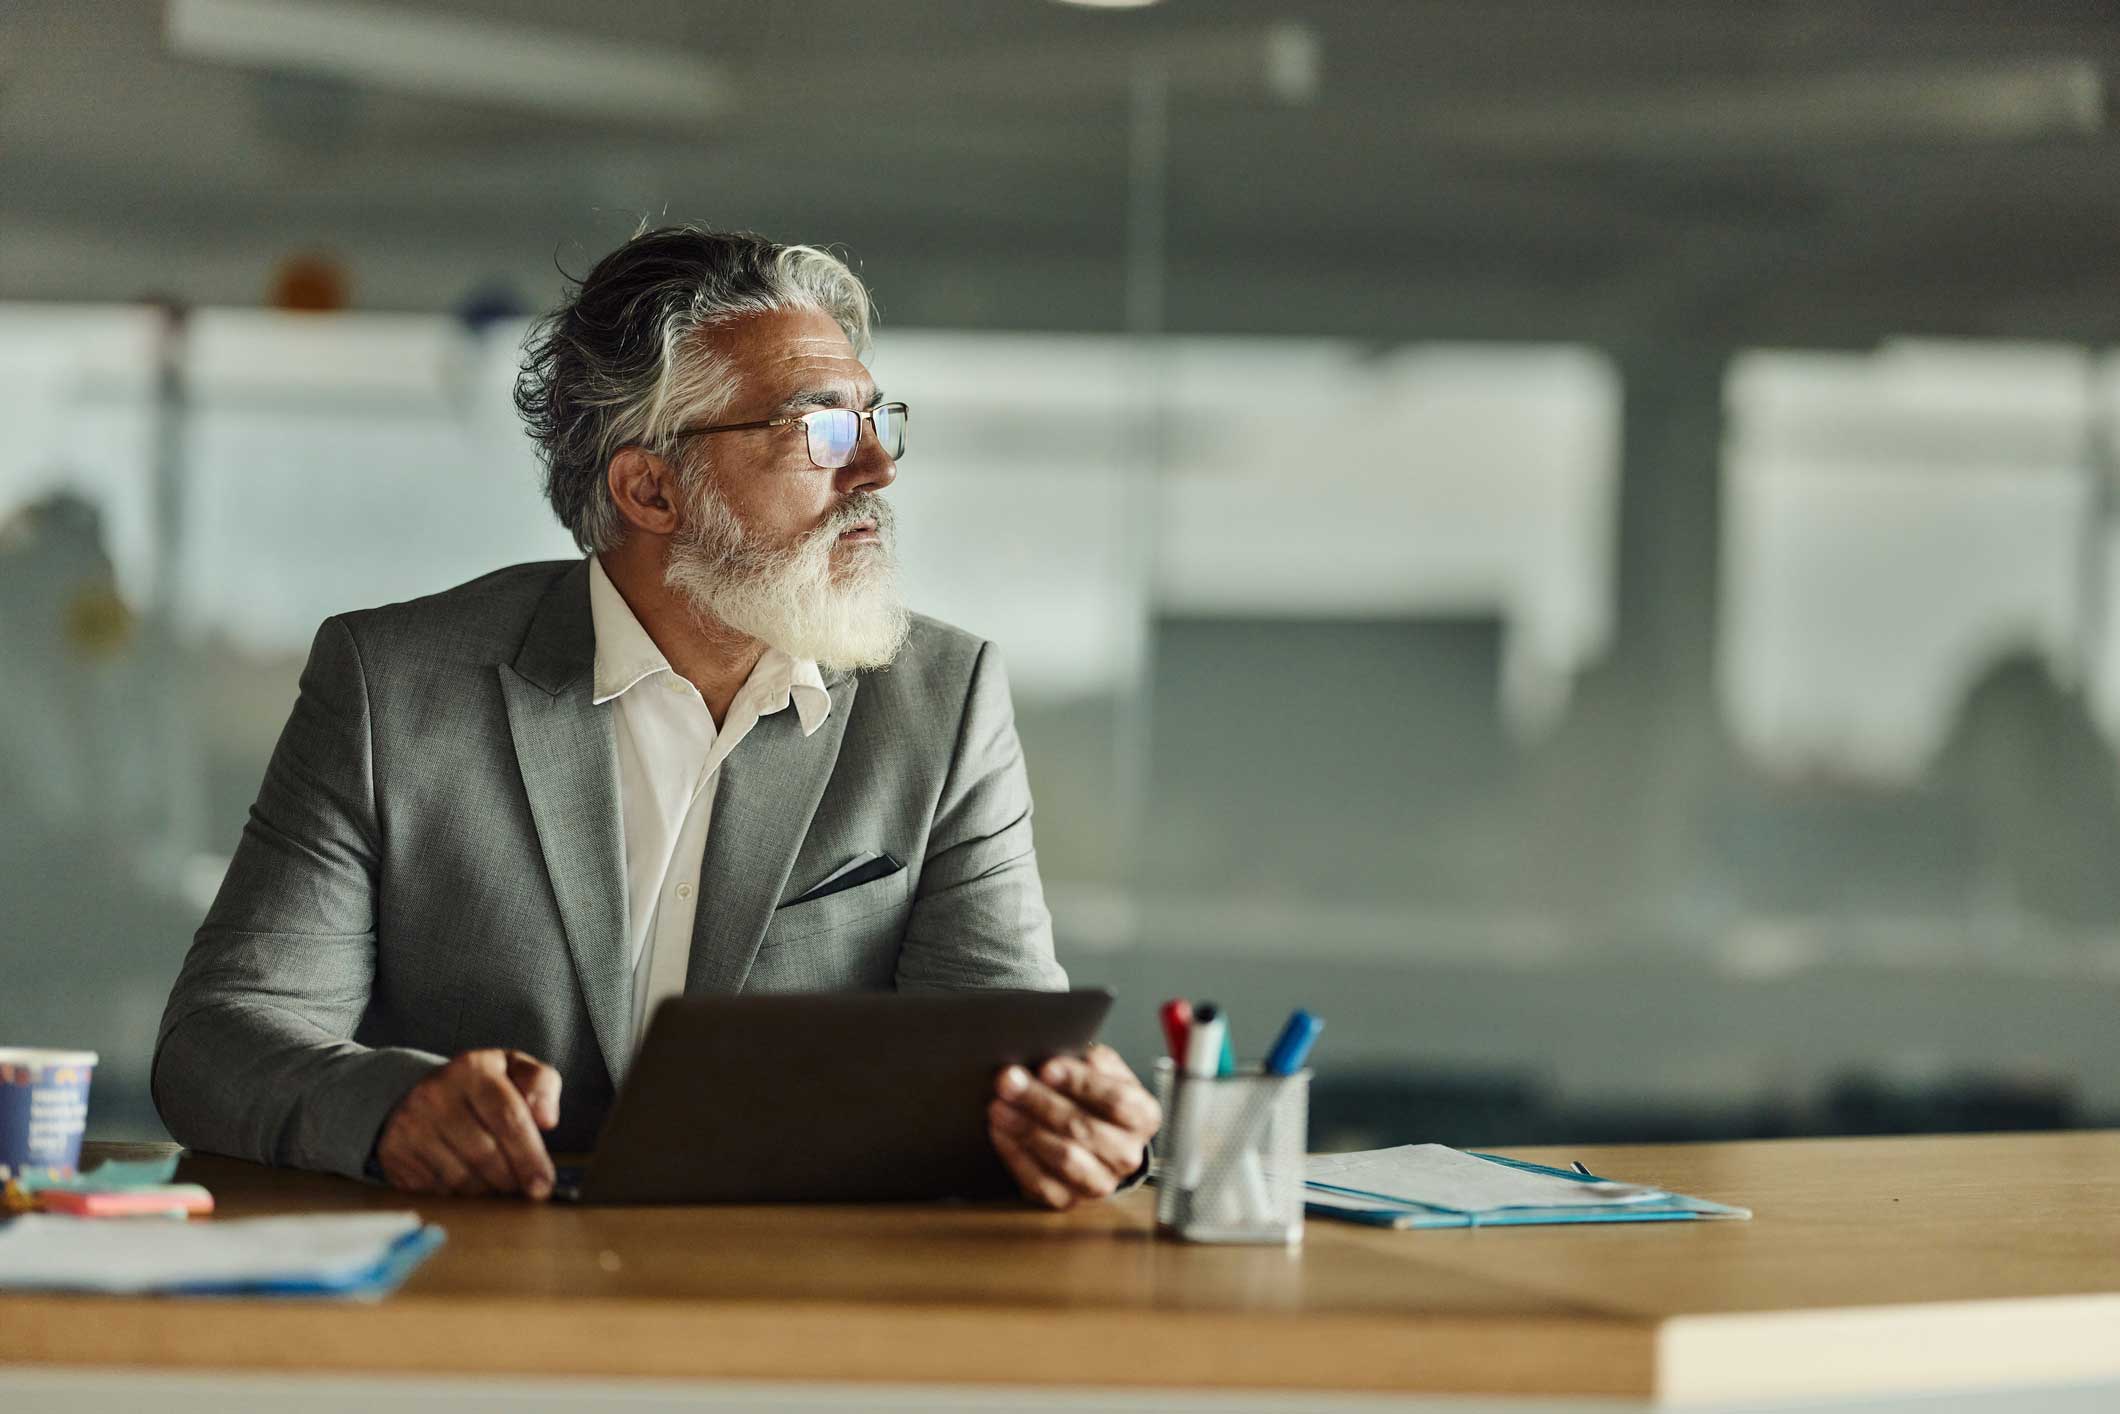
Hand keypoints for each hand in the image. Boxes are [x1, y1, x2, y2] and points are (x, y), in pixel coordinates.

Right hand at [375, 1049, 560, 1198]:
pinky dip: (460, 1196)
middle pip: (484, 1154)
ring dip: (488, 1191)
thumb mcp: (515, 1070)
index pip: (508, 1117)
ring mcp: (410, 1126)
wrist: (418, 1090)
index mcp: (472, 1069)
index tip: (543, 1185)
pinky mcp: (395, 1154)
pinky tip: (471, 1188)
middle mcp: (435, 1095)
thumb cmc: (481, 1085)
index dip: (529, 1156)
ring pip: (460, 1178)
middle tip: (526, 1191)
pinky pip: (436, 1190)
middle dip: (512, 1180)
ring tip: (500, 1186)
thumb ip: (541, 1086)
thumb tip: (547, 1121)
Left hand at [987, 1043, 1161, 1209]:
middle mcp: (1128, 1154)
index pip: (1117, 1101)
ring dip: (1026, 1128)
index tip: (1047, 1067)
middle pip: (1084, 1128)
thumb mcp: (1105, 1073)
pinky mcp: (1070, 1200)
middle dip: (1041, 1101)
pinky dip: (1016, 1155)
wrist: (1097, 1143)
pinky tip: (1001, 1132)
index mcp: (1143, 1116)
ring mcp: (1100, 1182)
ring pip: (1064, 1157)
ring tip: (999, 1106)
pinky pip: (1041, 1183)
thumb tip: (1072, 1055)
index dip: (1080, 1083)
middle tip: (1009, 1081)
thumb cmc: (1097, 1101)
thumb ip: (1094, 1062)